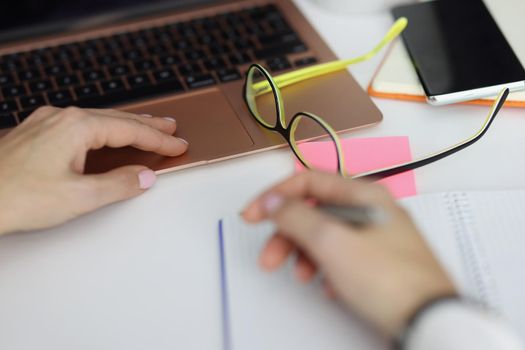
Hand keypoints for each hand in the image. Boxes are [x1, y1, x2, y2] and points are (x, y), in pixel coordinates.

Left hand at [0, 106, 187, 234]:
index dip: (158, 139)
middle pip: (116, 118)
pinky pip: (80, 126)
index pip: (130, 130)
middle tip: (171, 128)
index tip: (178, 144)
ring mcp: (46, 123)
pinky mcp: (36, 134)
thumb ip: (118, 184)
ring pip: (98, 120)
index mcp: (75, 127)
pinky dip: (103, 131)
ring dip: (126, 126)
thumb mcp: (79, 197)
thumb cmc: (15, 198)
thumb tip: (143, 177)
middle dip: (147, 124)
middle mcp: (61, 118)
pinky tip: (106, 136)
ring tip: (148, 129)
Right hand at [243, 172, 455, 336]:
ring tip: (300, 278)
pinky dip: (327, 267)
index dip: (275, 196)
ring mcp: (377, 235)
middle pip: (315, 210)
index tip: (251, 217)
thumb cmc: (383, 277)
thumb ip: (296, 216)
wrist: (430, 321)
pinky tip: (329, 287)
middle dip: (287, 234)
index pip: (308, 181)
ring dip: (305, 253)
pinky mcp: (380, 261)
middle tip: (268, 260)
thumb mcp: (331, 242)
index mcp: (363, 193)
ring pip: (327, 235)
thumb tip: (271, 201)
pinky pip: (342, 255)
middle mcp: (371, 208)